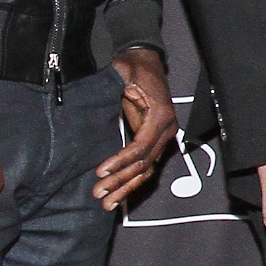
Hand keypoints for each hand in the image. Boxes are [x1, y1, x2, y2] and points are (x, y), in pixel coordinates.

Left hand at [95, 48, 176, 210]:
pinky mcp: (154, 142)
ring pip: (146, 170)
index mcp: (161, 116)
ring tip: (106, 203)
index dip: (121, 161)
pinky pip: (145, 167)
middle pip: (144, 163)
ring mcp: (162, 138)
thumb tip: (103, 90)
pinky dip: (131, 182)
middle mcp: (166, 131)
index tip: (101, 171)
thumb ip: (118, 82)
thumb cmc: (135, 68)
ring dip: (126, 188)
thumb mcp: (125, 71)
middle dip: (121, 180)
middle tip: (99, 192)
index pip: (141, 146)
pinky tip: (117, 196)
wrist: (147, 62)